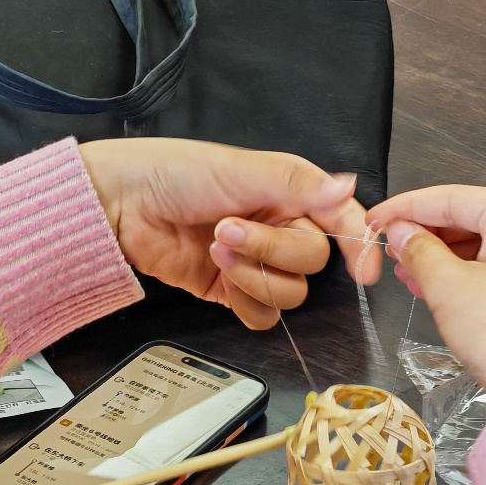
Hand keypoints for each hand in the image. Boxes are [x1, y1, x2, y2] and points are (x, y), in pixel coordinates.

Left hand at [79, 138, 381, 328]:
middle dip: (272, 251)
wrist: (122, 206)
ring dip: (254, 276)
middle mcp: (278, 228)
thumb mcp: (243, 168)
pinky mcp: (231, 292)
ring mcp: (256, 264)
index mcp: (290, 193)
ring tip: (215, 248)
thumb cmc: (174, 173)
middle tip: (229, 229)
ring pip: (290, 294)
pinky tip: (220, 277)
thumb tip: (348, 186)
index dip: (357, 245)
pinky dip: (246, 302)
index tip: (362, 268)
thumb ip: (301, 184)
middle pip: (312, 263)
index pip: (340, 221)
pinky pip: (263, 316)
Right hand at [366, 186, 485, 404]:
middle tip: (389, 247)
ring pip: (485, 245)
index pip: (453, 198)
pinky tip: (435, 287)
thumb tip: (401, 232)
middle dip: (426, 234)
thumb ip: (418, 249)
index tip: (376, 218)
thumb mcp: (446, 286)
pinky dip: (467, 273)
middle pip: (472, 219)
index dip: (406, 207)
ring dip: (443, 256)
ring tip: (406, 271)